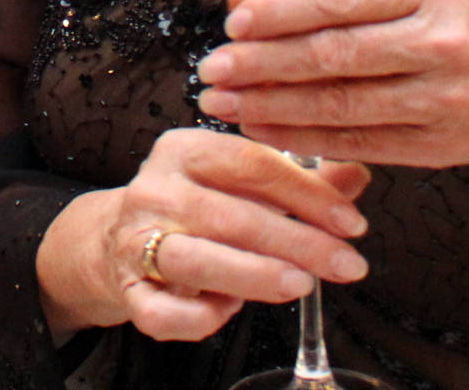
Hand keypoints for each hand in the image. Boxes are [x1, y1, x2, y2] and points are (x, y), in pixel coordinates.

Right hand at [36, 127, 368, 343]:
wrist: (111, 240)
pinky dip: (199, 317)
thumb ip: (297, 182)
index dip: (307, 194)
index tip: (352, 223)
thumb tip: (357, 175)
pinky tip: (227, 312)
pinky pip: (163, 312)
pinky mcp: (127, 289)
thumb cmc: (191, 211)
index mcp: (183, 150)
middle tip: (346, 265)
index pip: (251, 161)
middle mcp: (154, 189)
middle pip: (230, 214)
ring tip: (301, 286)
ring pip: (195, 259)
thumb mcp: (237, 184)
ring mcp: (134, 240)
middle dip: (298, 242)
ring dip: (254, 274)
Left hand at [198, 0, 468, 168]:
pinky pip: (355, 144)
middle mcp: (438, 44)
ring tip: (223, 104)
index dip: (279, 14)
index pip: (338, 0)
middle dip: (261, 66)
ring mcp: (440, 101)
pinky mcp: (435, 148)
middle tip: (210, 70)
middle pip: (331, 57)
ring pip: (338, 106)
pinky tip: (263, 130)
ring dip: (270, 108)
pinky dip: (302, 139)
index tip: (233, 24)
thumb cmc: (466, 20)